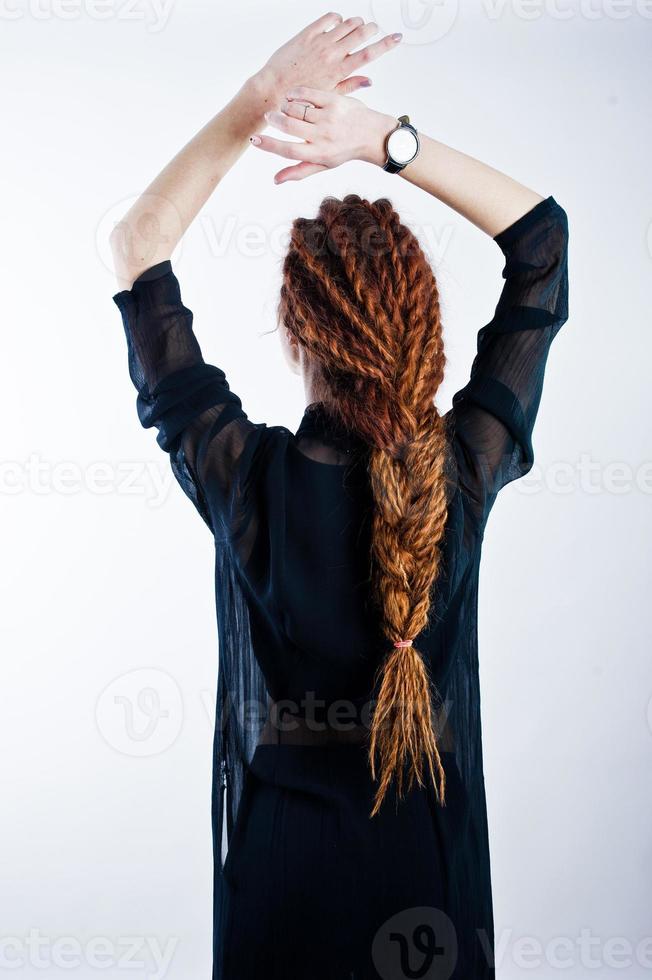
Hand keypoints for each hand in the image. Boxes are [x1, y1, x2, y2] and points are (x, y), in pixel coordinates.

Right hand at [250, 88, 396, 182]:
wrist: (372, 135)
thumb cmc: (343, 151)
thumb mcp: (322, 165)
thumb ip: (298, 171)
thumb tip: (275, 180)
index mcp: (319, 154)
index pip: (289, 151)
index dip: (269, 146)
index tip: (254, 140)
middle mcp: (323, 136)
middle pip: (289, 126)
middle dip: (274, 120)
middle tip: (269, 116)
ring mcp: (329, 117)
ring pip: (296, 108)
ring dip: (285, 106)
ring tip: (285, 108)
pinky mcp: (335, 100)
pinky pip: (307, 94)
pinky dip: (295, 94)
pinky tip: (291, 96)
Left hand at [253, 12, 401, 101]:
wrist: (273, 90)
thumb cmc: (301, 99)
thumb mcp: (329, 97)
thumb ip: (350, 85)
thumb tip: (369, 79)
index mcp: (340, 71)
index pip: (369, 53)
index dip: (386, 44)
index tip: (398, 37)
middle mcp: (332, 54)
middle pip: (361, 33)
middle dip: (371, 28)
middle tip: (374, 29)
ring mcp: (320, 42)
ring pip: (347, 23)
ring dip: (356, 22)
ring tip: (357, 26)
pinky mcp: (308, 34)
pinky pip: (329, 18)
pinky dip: (337, 18)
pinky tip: (338, 23)